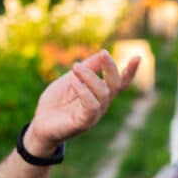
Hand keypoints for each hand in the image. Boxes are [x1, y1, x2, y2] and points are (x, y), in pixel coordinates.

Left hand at [23, 50, 139, 156]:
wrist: (39, 124)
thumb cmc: (55, 103)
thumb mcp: (70, 80)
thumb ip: (86, 69)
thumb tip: (101, 53)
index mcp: (99, 94)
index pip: (119, 84)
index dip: (130, 72)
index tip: (137, 57)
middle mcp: (100, 105)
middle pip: (115, 85)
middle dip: (111, 68)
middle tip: (102, 53)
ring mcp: (93, 115)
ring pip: (103, 93)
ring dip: (90, 76)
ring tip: (75, 67)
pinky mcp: (83, 123)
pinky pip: (91, 106)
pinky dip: (84, 91)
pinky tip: (74, 83)